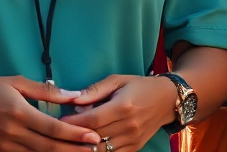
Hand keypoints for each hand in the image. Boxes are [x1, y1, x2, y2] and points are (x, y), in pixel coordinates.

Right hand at [0, 75, 103, 151]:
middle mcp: (13, 132)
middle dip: (74, 151)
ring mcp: (5, 147)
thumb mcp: (16, 83)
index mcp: (19, 112)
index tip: (94, 136)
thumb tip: (73, 95)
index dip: (75, 134)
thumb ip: (46, 91)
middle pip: (50, 147)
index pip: (53, 128)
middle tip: (96, 150)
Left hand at [63, 75, 178, 151]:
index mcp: (123, 106)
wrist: (167, 100)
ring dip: (85, 146)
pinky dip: (98, 151)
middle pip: (95, 136)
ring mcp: (132, 140)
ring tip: (71, 140)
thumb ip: (94, 91)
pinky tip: (87, 145)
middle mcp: (128, 126)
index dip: (73, 122)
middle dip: (75, 135)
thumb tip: (73, 100)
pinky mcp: (134, 148)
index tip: (59, 121)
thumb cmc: (139, 87)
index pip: (92, 119)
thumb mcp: (117, 81)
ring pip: (102, 150)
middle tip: (60, 132)